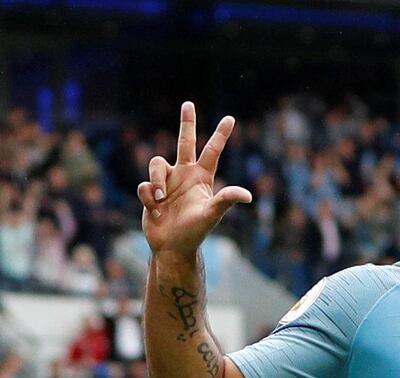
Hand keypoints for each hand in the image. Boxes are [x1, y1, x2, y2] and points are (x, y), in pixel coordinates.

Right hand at [137, 102, 251, 256]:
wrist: (173, 246)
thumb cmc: (196, 231)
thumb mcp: (212, 214)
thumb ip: (226, 201)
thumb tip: (248, 196)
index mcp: (202, 177)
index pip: (213, 151)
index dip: (221, 135)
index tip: (231, 118)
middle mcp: (185, 174)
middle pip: (185, 142)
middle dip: (186, 123)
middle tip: (188, 103)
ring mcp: (167, 182)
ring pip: (156, 164)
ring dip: (158, 182)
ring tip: (163, 201)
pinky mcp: (151, 191)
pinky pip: (146, 185)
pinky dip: (150, 198)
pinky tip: (156, 211)